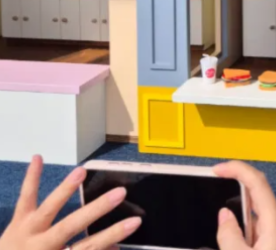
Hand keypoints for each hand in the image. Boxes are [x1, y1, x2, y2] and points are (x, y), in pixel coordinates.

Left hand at [0, 155, 141, 249]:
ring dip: (65, 189)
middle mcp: (42, 245)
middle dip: (96, 209)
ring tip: (81, 171)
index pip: (89, 246)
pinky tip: (38, 158)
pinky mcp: (17, 222)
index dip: (112, 235)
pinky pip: (25, 198)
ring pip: (48, 209)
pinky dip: (31, 178)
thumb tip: (115, 247)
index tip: (135, 221)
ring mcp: (27, 232)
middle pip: (71, 225)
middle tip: (119, 193)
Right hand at [214, 161, 275, 249]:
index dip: (238, 170)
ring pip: (254, 213)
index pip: (258, 182)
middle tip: (211, 194)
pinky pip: (258, 226)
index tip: (218, 169)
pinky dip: (243, 228)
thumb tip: (224, 214)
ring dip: (236, 216)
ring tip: (219, 230)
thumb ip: (229, 235)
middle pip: (256, 195)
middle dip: (232, 192)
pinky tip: (231, 241)